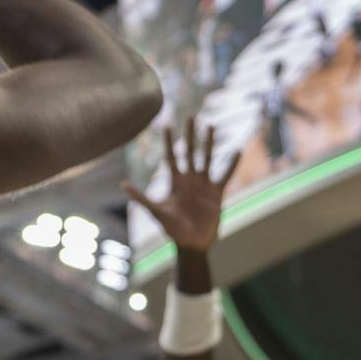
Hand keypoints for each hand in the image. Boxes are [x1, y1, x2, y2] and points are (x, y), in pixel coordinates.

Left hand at [124, 117, 235, 253]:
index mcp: (175, 182)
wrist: (192, 244)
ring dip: (209, 142)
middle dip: (190, 134)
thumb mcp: (157, 212)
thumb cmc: (172, 230)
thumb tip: (122, 184)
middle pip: (189, 151)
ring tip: (211, 125)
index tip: (166, 124)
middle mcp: (189, 179)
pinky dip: (231, 164)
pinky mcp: (217, 192)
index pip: (171, 157)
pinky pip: (225, 174)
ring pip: (207, 158)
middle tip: (192, 115)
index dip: (168, 141)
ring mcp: (203, 184)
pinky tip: (238, 150)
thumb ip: (141, 198)